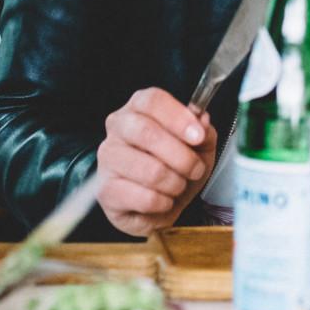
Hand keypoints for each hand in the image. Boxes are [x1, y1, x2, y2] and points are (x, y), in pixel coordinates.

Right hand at [97, 87, 218, 236]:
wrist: (158, 208)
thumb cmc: (175, 169)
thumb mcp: (199, 148)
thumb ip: (204, 132)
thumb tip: (202, 121)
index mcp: (138, 108)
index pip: (152, 100)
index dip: (178, 117)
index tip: (198, 136)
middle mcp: (118, 128)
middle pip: (147, 132)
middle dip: (182, 156)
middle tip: (195, 169)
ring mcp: (108, 159)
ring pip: (149, 170)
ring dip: (175, 183)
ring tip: (178, 186)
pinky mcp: (106, 191)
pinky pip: (144, 198)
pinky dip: (163, 203)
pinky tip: (163, 201)